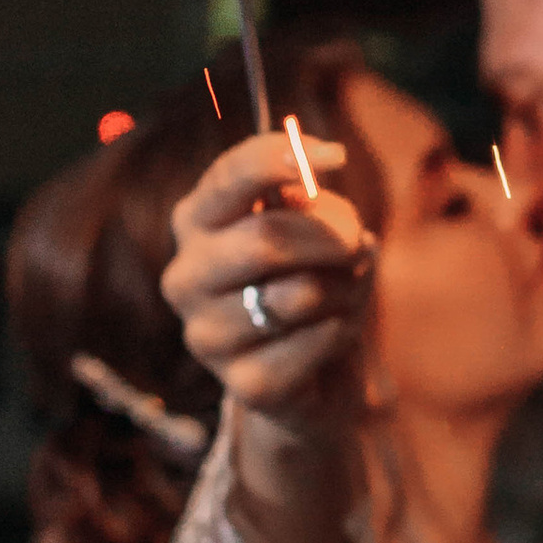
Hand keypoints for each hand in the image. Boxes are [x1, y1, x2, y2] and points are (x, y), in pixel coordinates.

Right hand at [162, 129, 374, 542]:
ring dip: (343, 288)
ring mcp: (206, 336)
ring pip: (299, 293)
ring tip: (341, 295)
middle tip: (357, 246)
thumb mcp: (316, 226)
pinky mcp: (242, 385)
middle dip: (331, 238)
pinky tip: (333, 335)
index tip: (337, 157)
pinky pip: (316, 340)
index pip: (228, 177)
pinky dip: (343, 330)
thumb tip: (318, 171)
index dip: (283, 159)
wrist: (314, 375)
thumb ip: (312, 198)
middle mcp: (185, 277)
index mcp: (195, 223)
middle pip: (266, 240)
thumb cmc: (312, 279)